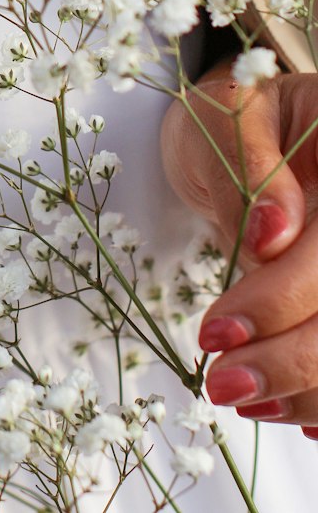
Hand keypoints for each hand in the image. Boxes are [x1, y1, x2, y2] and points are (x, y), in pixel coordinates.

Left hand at [161, 59, 317, 434]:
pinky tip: (290, 410)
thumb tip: (273, 234)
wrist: (247, 130)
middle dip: (294, 359)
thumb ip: (251, 169)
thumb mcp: (227, 117)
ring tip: (242, 396)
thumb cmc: (234, 114)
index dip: (283, 298)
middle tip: (222, 383)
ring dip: (310, 387)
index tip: (218, 330)